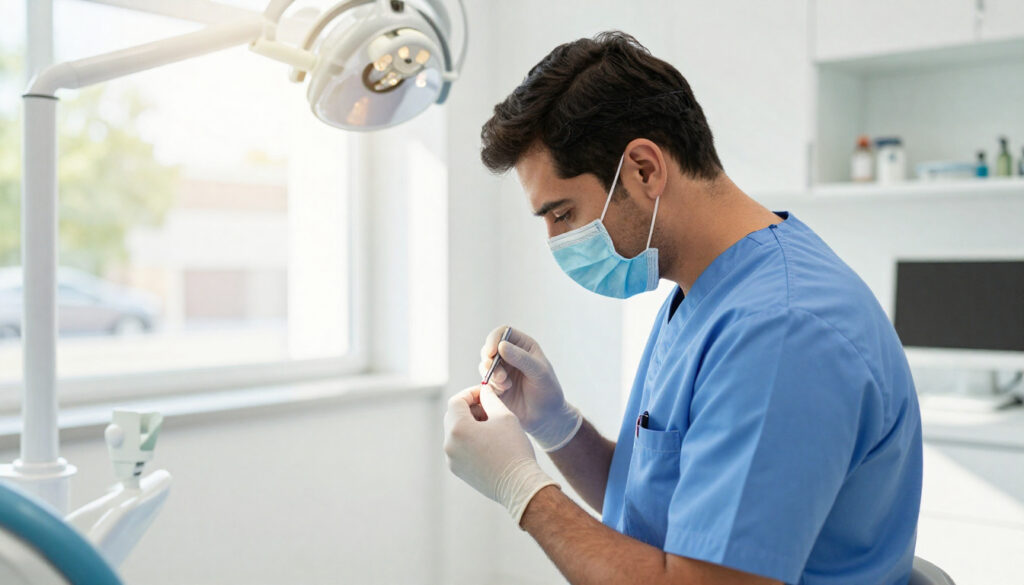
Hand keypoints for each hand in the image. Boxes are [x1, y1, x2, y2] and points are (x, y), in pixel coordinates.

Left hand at [443, 384, 558, 525]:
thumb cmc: (514, 449)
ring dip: (470, 424)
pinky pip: (459, 447)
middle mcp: (449, 444)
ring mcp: (452, 460)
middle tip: (490, 408)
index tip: (486, 393)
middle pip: (453, 416)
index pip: (456, 401)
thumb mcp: (504, 416)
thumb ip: (490, 399)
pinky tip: (489, 442)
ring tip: (492, 425)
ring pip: (456, 432)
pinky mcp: (458, 470)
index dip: (471, 393)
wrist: (519, 485)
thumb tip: (484, 390)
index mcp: (458, 429)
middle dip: (470, 408)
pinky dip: (470, 439)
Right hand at [479, 326, 581, 450]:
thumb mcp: (539, 373)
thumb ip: (521, 358)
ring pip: (484, 364)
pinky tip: (503, 392)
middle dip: (489, 359)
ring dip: (490, 374)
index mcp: (523, 346)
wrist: (546, 417)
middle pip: (489, 348)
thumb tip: (501, 346)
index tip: (491, 352)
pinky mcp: (495, 387)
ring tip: (505, 384)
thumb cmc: (548, 391)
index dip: (493, 339)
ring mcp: (501, 371)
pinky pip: (484, 381)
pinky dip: (490, 386)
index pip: (503, 333)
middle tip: (498, 374)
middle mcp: (510, 356)